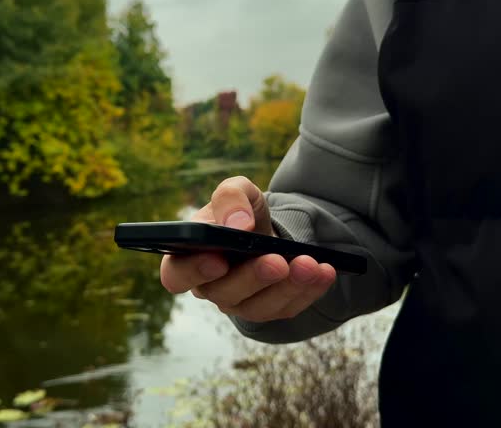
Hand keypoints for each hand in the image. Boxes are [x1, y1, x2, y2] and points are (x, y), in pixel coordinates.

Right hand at [159, 176, 336, 322]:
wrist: (266, 228)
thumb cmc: (240, 211)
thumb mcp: (236, 191)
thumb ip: (229, 198)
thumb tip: (236, 224)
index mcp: (188, 258)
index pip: (176, 275)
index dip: (194, 271)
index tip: (218, 260)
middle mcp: (210, 287)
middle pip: (223, 294)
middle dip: (253, 278)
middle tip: (276, 261)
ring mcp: (239, 303)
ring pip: (258, 307)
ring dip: (287, 287)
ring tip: (309, 264)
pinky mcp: (269, 310)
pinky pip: (287, 308)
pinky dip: (309, 290)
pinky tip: (324, 272)